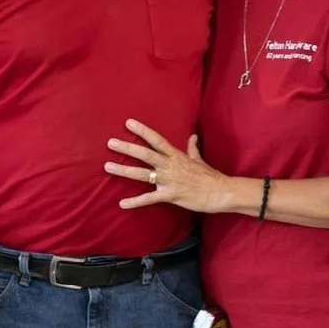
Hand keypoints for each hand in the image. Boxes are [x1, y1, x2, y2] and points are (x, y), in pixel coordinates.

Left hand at [105, 118, 229, 212]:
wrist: (220, 192)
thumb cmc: (210, 176)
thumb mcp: (199, 159)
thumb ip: (193, 148)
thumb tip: (193, 136)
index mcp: (176, 155)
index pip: (157, 140)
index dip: (143, 130)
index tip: (129, 123)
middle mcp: (170, 166)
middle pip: (145, 154)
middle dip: (127, 147)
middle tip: (111, 142)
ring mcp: (169, 180)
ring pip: (142, 174)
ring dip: (124, 170)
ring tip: (108, 166)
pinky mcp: (170, 195)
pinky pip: (149, 198)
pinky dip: (135, 202)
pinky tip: (122, 204)